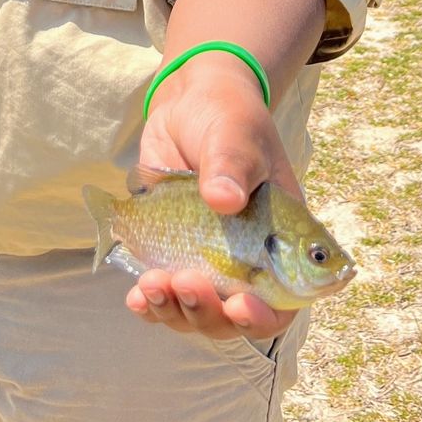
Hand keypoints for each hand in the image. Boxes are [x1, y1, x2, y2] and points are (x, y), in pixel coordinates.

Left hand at [126, 54, 300, 340]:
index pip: (283, 300)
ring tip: (152, 284)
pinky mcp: (169, 252)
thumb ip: (232, 165)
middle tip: (186, 281)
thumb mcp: (236, 135)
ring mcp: (205, 260)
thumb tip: (224, 199)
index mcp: (280, 242)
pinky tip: (137, 296)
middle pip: (232, 317)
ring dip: (174, 310)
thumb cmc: (228, 118)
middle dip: (207, 312)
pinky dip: (150, 302)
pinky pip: (164, 294)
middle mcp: (245, 261)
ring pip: (195, 313)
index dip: (263, 315)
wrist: (188, 104)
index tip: (239, 304)